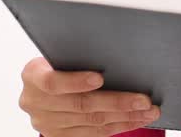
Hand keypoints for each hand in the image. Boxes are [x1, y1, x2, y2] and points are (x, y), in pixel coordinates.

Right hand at [18, 55, 160, 136]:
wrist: (42, 84)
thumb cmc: (57, 61)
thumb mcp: (59, 52)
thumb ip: (77, 55)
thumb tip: (116, 52)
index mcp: (32, 76)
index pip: (53, 82)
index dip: (76, 82)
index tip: (100, 78)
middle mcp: (35, 103)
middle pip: (80, 105)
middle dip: (116, 102)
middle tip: (143, 99)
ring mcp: (47, 123)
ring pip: (91, 122)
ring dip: (124, 117)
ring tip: (148, 111)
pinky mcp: (60, 136)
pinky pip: (94, 134)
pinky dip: (118, 126)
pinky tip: (135, 119)